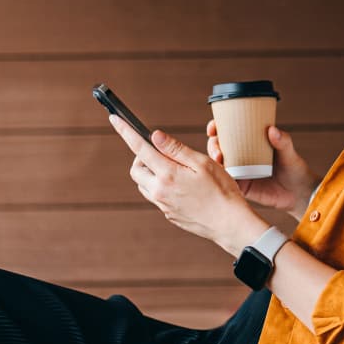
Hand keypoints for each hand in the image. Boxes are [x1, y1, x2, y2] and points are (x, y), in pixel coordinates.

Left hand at [108, 115, 263, 256]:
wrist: (229, 224)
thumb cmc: (221, 191)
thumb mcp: (202, 163)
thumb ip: (175, 149)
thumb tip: (154, 135)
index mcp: (167, 174)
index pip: (139, 148)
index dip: (125, 131)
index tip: (115, 120)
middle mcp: (160, 191)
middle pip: (135, 169)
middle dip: (141, 157)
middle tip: (160, 152)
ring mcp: (163, 205)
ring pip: (143, 184)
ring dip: (150, 173)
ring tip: (174, 170)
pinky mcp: (168, 214)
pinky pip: (156, 196)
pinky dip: (160, 186)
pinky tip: (181, 186)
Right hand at [206, 119, 319, 216]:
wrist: (299, 193)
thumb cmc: (295, 168)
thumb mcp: (289, 152)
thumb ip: (283, 141)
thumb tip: (272, 129)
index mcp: (250, 142)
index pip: (229, 131)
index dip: (217, 127)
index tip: (214, 127)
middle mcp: (242, 155)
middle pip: (219, 147)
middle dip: (213, 144)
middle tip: (217, 146)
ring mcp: (240, 171)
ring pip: (219, 164)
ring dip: (213, 159)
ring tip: (219, 158)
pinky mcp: (241, 186)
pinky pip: (226, 181)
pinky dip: (219, 177)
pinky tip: (219, 175)